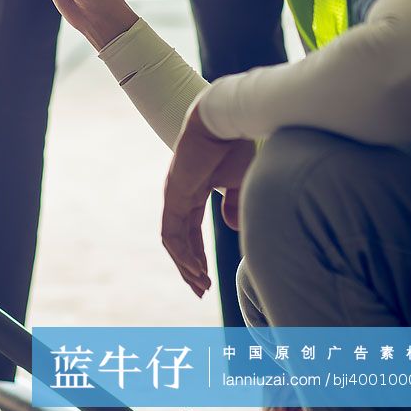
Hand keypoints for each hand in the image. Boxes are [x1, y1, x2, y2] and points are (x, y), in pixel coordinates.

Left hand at [160, 98, 255, 297]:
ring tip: (200, 285)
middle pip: (180, 241)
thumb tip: (232, 228)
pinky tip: (193, 268)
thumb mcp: (238, 181)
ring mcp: (175, 196)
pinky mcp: (173, 195)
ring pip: (174, 241)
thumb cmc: (234, 145)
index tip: (208, 278)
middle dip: (189, 268)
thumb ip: (233, 204)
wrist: (225, 120)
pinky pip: (172, 232)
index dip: (198, 256)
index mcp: (195, 193)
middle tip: (201, 290)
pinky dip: (181, 253)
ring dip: (185, 265)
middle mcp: (181, 197)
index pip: (192, 232)